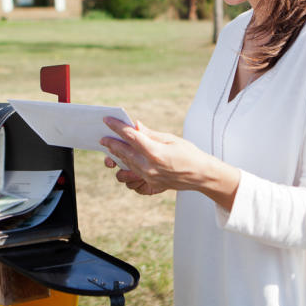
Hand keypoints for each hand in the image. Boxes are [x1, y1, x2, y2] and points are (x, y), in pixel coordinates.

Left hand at [100, 117, 238, 207]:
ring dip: (118, 157)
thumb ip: (150, 134)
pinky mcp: (151, 184)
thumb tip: (134, 125)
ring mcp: (149, 178)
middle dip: (112, 144)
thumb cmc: (189, 154)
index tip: (107, 120)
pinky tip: (127, 162)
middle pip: (123, 152)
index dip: (117, 127)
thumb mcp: (170, 139)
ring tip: (113, 149)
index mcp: (155, 152)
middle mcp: (149, 167)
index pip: (130, 136)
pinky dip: (128, 168)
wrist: (201, 175)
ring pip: (125, 165)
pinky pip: (133, 177)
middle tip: (103, 138)